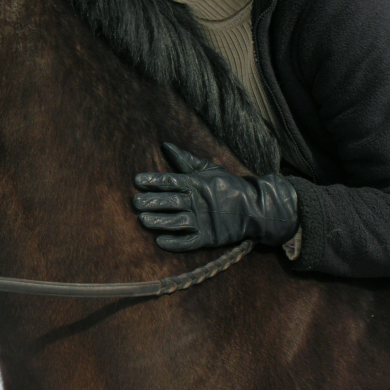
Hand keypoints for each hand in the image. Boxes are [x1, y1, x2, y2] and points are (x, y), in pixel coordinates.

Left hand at [133, 143, 298, 250]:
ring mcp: (203, 221)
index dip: (153, 180)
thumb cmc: (229, 186)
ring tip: (142, 220)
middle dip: (151, 201)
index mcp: (196, 184)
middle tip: (134, 202)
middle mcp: (197, 202)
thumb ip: (185, 160)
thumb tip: (165, 145)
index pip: (170, 181)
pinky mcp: (209, 239)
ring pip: (176, 222)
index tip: (137, 180)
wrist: (256, 208)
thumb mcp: (208, 169)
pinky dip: (175, 243)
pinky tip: (160, 241)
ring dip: (159, 221)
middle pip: (170, 201)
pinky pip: (189, 242)